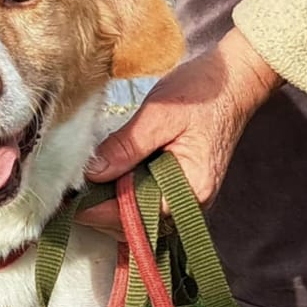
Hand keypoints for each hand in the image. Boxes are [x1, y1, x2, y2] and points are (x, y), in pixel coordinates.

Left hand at [80, 27, 283, 237]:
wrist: (237, 79)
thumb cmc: (205, 93)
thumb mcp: (160, 114)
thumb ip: (126, 146)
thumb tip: (92, 173)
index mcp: (191, 190)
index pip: (136, 217)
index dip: (99, 212)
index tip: (70, 203)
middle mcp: (190, 204)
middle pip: (135, 228)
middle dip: (100, 215)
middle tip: (68, 197)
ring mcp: (185, 200)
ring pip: (138, 222)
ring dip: (108, 211)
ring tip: (82, 191)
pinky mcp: (178, 192)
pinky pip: (145, 208)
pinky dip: (122, 201)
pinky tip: (103, 186)